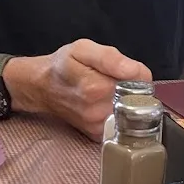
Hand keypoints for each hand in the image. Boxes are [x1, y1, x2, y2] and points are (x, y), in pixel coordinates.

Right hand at [6, 39, 152, 138]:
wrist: (42, 88)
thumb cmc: (62, 66)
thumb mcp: (83, 49)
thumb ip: (110, 58)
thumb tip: (134, 71)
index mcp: (96, 87)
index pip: (141, 79)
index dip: (136, 70)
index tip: (121, 67)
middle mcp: (98, 111)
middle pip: (138, 96)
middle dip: (131, 86)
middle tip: (110, 78)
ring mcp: (98, 126)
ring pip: (131, 109)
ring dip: (124, 99)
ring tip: (104, 91)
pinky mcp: (98, 134)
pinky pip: (122, 121)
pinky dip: (117, 112)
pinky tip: (102, 104)